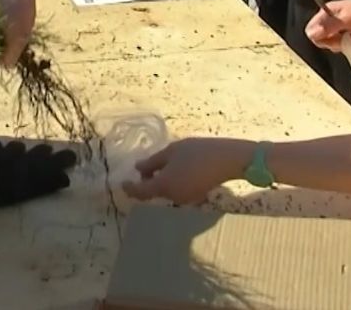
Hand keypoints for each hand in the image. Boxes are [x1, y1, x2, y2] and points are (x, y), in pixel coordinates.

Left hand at [122, 137, 251, 204]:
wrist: (228, 160)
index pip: (140, 192)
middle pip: (153, 193)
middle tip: (145, 167)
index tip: (122, 183)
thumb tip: (137, 169)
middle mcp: (172, 197)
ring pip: (165, 192)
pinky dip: (171, 183)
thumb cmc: (198, 152)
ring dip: (160, 182)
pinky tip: (177, 169)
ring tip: (162, 164)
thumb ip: (152, 162)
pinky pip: (177, 191)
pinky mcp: (196, 196)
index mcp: (164, 186)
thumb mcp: (172, 151)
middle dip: (146, 182)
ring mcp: (185, 199)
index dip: (130, 188)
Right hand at [304, 0, 350, 51]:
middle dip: (333, 42)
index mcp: (327, 12)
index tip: (333, 37)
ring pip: (333, 45)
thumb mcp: (347, 18)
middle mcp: (332, 22)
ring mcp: (342, 31)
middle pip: (321, 40)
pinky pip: (344, 48)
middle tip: (348, 37)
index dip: (319, 37)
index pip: (311, 30)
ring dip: (344, 45)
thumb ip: (328, 26)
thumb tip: (310, 34)